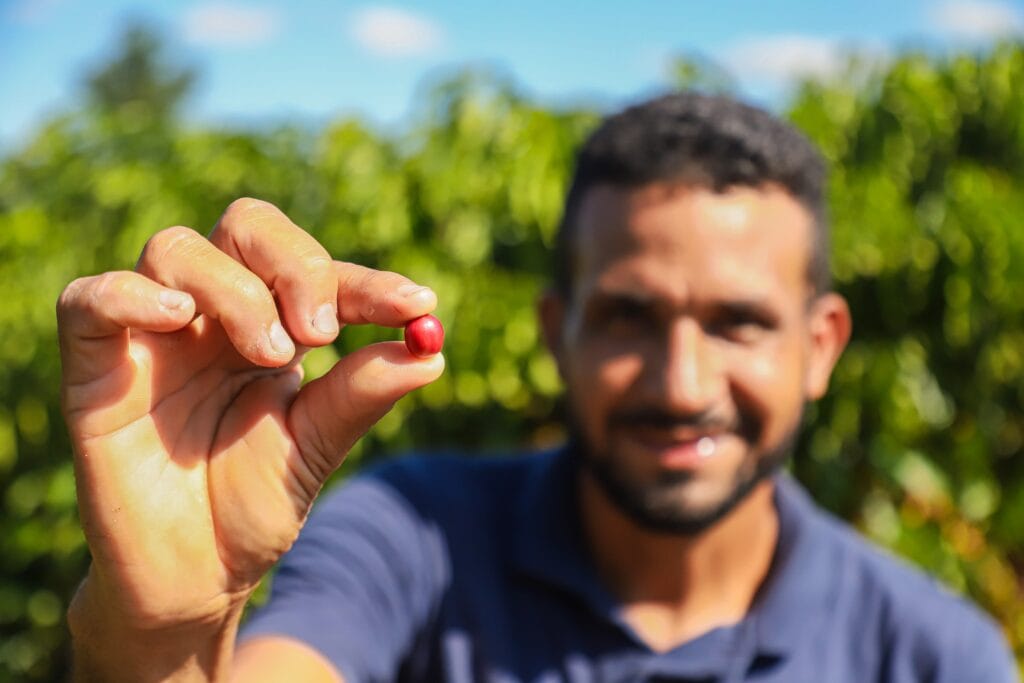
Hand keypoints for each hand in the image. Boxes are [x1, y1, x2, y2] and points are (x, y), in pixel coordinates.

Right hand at [58, 198, 443, 639]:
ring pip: (178, 249)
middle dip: (295, 265)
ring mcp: (153, 334)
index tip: (417, 305)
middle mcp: (214, 316)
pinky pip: (90, 299)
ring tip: (270, 355)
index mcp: (273, 326)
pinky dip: (132, 294)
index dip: (368, 284)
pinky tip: (178, 318)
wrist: (191, 576)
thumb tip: (431, 353)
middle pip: (247, 226)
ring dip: (236, 291)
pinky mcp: (96, 365)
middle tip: (321, 332)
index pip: (320, 274)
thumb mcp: (316, 447)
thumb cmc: (252, 504)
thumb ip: (361, 394)